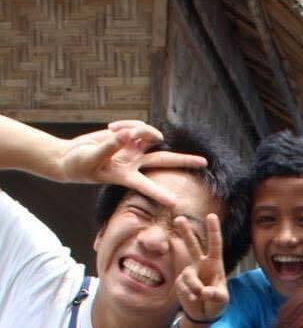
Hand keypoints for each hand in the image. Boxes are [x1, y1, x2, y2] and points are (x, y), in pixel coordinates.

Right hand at [56, 120, 207, 203]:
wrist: (72, 157)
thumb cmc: (80, 164)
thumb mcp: (92, 158)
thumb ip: (109, 147)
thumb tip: (127, 135)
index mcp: (126, 176)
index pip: (146, 186)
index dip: (159, 194)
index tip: (175, 204)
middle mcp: (135, 164)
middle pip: (164, 160)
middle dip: (184, 161)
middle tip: (204, 162)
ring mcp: (133, 150)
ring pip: (150, 136)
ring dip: (140, 129)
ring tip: (115, 130)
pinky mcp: (127, 137)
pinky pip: (136, 126)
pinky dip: (127, 124)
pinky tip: (111, 127)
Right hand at [173, 214, 227, 326]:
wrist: (203, 313)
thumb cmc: (217, 302)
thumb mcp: (222, 300)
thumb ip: (216, 295)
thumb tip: (204, 292)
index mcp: (215, 264)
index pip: (215, 245)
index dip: (213, 231)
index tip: (211, 216)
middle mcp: (200, 264)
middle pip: (192, 245)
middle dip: (185, 232)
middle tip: (179, 218)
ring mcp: (189, 272)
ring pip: (190, 277)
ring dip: (196, 289)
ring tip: (201, 297)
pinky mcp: (180, 281)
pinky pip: (184, 287)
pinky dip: (191, 296)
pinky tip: (195, 299)